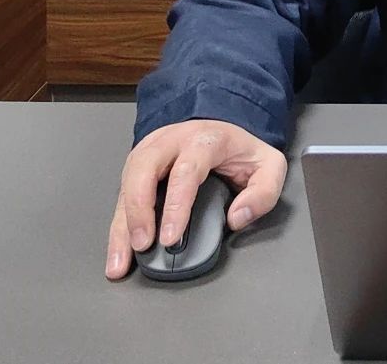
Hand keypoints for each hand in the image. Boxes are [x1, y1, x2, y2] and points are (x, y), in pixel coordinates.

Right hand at [105, 119, 287, 280]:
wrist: (222, 125)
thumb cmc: (242, 149)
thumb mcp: (269, 165)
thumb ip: (263, 193)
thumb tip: (237, 218)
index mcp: (205, 139)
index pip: (185, 170)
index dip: (175, 206)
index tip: (171, 237)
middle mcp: (171, 141)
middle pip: (144, 169)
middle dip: (139, 210)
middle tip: (143, 244)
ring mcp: (151, 151)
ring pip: (126, 183)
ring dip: (122, 224)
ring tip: (121, 260)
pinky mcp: (138, 166)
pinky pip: (122, 195)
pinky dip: (119, 225)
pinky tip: (118, 252)